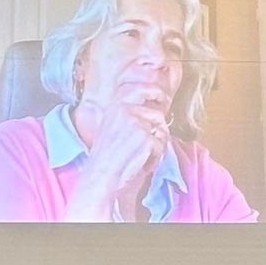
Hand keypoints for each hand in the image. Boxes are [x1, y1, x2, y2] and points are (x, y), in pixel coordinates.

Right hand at [66, 98, 167, 219]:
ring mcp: (136, 124)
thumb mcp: (112, 129)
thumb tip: (153, 108)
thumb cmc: (108, 159)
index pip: (137, 86)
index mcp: (115, 107)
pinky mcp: (145, 138)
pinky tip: (142, 163)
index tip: (158, 96)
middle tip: (162, 118)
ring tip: (142, 154)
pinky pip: (162, 144)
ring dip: (157, 143)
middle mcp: (124, 111)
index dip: (152, 89)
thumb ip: (128, 115)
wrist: (102, 178)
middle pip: (156, 106)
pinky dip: (155, 157)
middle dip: (162, 113)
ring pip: (161, 128)